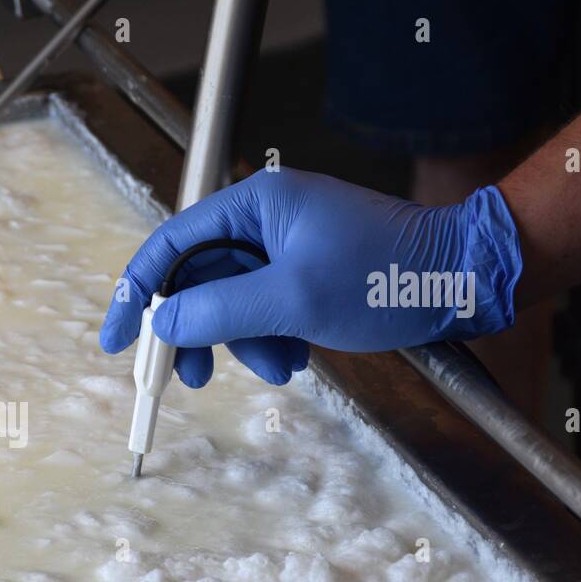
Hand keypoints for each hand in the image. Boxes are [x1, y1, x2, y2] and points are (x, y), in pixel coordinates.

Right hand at [100, 168, 520, 386]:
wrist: (464, 280)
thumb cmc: (387, 275)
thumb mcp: (293, 298)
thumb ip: (218, 310)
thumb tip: (162, 321)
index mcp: (254, 204)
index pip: (171, 245)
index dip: (136, 293)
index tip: (115, 340)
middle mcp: (262, 220)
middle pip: (196, 282)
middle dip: (198, 333)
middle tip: (190, 377)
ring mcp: (282, 249)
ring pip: (229, 306)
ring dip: (244, 345)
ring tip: (281, 367)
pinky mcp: (302, 276)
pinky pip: (262, 313)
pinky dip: (270, 341)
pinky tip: (298, 356)